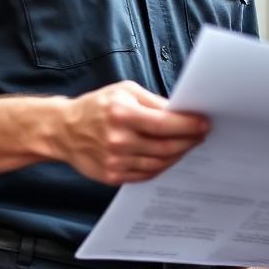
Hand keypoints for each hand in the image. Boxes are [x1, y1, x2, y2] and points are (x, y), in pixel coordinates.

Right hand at [59, 81, 207, 184]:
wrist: (63, 130)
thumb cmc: (97, 106)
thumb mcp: (124, 91)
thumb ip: (153, 102)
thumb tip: (181, 111)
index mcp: (121, 115)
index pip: (164, 123)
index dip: (188, 125)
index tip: (204, 123)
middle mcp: (118, 140)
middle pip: (166, 146)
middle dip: (189, 141)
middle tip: (202, 135)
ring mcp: (115, 161)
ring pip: (160, 163)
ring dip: (179, 154)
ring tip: (188, 144)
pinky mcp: (113, 176)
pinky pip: (147, 174)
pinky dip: (162, 165)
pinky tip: (170, 156)